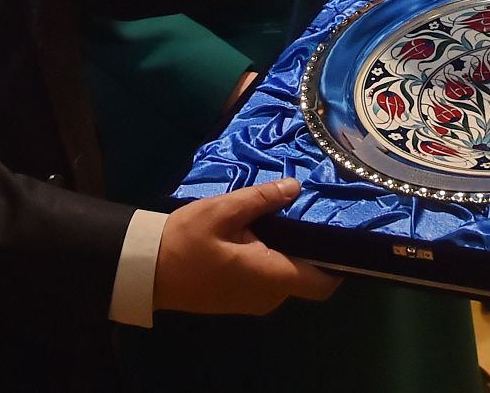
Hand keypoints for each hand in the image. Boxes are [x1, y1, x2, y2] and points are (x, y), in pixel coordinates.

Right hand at [154, 179, 339, 314]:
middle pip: (307, 276)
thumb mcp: (222, 211)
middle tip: (312, 210)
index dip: (339, 262)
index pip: (323, 283)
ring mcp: (253, 301)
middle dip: (312, 248)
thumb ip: (261, 200)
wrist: (147, 270)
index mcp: (271, 276)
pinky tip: (264, 231)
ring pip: (287, 276)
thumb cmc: (185, 240)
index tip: (342, 233)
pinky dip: (273, 259)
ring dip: (290, 251)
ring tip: (288, 215)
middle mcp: (268, 295)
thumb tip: (295, 187)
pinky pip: (269, 279)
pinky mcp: (239, 298)